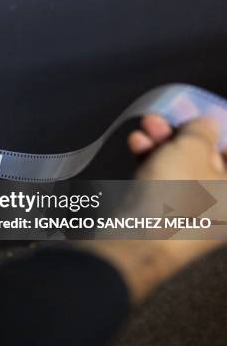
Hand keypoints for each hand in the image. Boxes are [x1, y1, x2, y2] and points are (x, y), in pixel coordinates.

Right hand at [81, 114, 223, 304]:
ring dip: (162, 147)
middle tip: (164, 119)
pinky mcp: (170, 222)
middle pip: (208, 161)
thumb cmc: (175, 196)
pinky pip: (167, 186)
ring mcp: (199, 218)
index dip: (216, 131)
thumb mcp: (190, 148)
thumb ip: (202, 130)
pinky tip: (137, 148)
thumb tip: (207, 124)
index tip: (200, 115)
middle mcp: (225, 209)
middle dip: (183, 135)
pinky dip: (153, 165)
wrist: (138, 240)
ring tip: (143, 131)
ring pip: (184, 172)